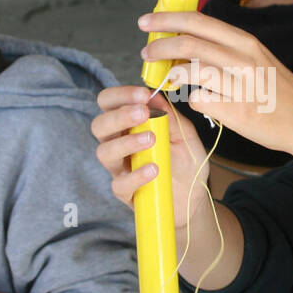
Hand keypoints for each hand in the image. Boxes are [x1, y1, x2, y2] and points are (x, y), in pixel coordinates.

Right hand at [91, 85, 212, 229]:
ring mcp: (120, 169)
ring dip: (126, 142)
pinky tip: (154, 169)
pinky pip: (119, 183)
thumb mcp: (185, 136)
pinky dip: (136, 175)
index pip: (110, 104)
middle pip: (99, 125)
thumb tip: (156, 96)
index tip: (143, 94)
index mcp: (129, 125)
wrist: (194, 198)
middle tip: (143, 113)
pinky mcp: (125, 192)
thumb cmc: (186, 163)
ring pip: (104, 152)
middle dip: (119, 116)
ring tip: (151, 140)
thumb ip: (171, 117)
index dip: (120, 95)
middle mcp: (118, 144)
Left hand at [136, 10, 292, 156]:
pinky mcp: (236, 111)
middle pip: (189, 44)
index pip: (198, 21)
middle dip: (159, 46)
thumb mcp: (256, 58)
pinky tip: (198, 102)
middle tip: (146, 52)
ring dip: (171, 75)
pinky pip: (200, 101)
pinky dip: (193, 100)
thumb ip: (226, 48)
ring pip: (191, 72)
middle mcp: (243, 59)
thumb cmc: (277, 90)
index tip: (146, 21)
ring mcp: (240, 86)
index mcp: (245, 42)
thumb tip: (187, 39)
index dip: (167, 19)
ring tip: (165, 79)